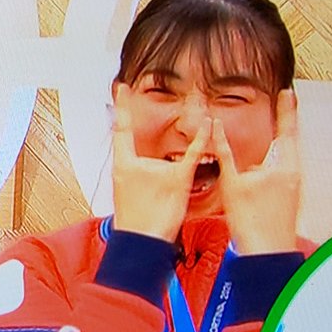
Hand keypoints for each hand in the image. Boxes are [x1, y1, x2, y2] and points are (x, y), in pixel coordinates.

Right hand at [109, 82, 204, 242]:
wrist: (140, 244)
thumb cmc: (134, 223)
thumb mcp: (126, 194)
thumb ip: (136, 175)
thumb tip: (149, 168)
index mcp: (121, 166)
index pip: (120, 130)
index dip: (122, 108)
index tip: (123, 88)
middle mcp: (135, 165)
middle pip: (151, 157)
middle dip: (154, 178)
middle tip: (149, 196)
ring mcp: (157, 171)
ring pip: (171, 164)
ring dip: (170, 183)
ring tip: (159, 208)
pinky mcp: (177, 180)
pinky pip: (193, 155)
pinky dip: (203, 140)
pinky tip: (210, 125)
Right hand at [215, 88, 300, 254]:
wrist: (266, 256)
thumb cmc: (252, 223)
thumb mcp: (232, 182)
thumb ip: (224, 152)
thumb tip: (215, 128)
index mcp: (285, 165)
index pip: (287, 128)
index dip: (287, 108)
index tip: (287, 91)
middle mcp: (293, 174)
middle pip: (287, 142)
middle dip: (280, 126)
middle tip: (280, 106)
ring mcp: (293, 187)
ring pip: (282, 159)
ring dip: (273, 148)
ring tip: (267, 140)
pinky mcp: (288, 198)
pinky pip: (280, 173)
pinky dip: (271, 165)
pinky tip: (260, 172)